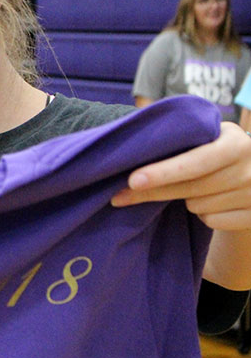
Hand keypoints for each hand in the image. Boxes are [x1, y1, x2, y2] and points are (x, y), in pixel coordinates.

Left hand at [111, 121, 250, 289]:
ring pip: (198, 206)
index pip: (195, 161)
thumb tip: (132, 149)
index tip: (132, 180)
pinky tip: (210, 201)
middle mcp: (250, 170)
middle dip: (153, 192)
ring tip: (194, 186)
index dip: (163, 172)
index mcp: (236, 143)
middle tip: (119, 196)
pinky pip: (211, 221)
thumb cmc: (218, 149)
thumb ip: (183, 139)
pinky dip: (204, 214)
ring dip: (186, 200)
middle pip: (190, 188)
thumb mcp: (210, 136)